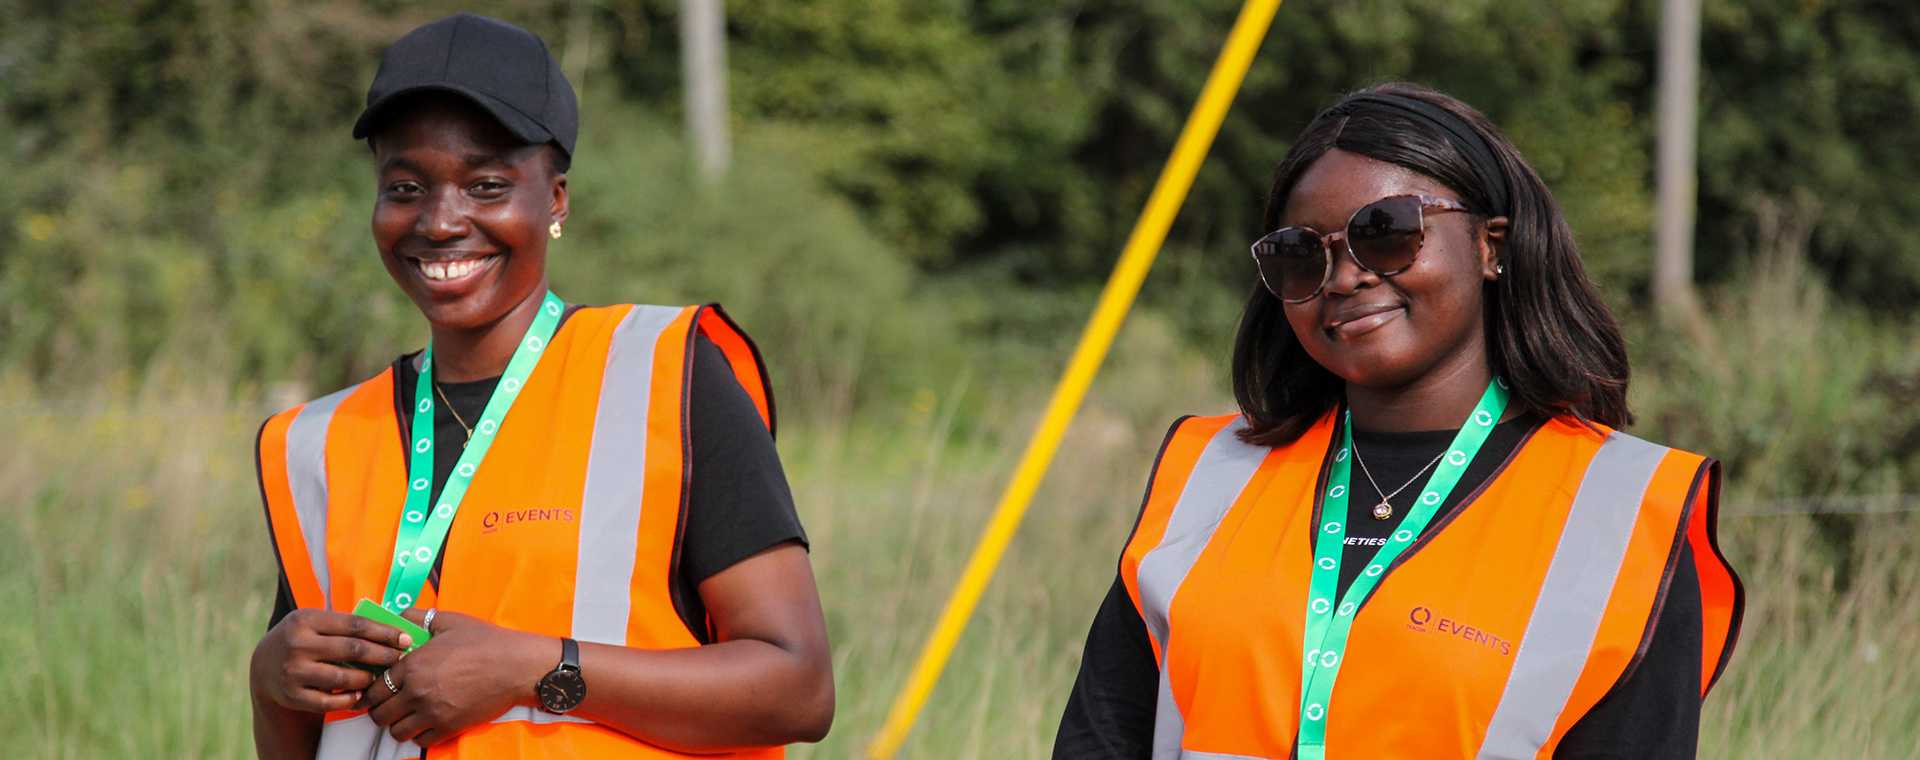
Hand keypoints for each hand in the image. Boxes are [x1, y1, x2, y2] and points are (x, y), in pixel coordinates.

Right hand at [250, 608, 412, 712]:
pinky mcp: (292, 695)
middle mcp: (297, 644)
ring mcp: (293, 671)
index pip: (355, 624)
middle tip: (400, 659)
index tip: (405, 639)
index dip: (384, 632)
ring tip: (380, 677)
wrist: (264, 666)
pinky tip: (360, 693)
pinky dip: (349, 698)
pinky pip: (330, 701)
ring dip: (367, 678)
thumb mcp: (314, 622)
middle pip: (353, 649)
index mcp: (306, 619)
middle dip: (382, 655)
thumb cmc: (303, 639)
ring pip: (343, 677)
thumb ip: (345, 625)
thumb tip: (392, 630)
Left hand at [362, 608, 553, 746]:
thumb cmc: (484, 641)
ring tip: (408, 714)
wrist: (516, 666)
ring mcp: (432, 713)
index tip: (377, 690)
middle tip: (390, 703)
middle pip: (379, 714)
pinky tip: (427, 721)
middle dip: (381, 709)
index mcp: (412, 665)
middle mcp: (416, 692)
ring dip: (398, 724)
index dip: (371, 690)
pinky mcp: (449, 727)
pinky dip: (420, 734)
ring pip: (397, 731)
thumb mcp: (448, 621)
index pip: (374, 688)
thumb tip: (395, 615)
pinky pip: (420, 741)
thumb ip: (416, 618)